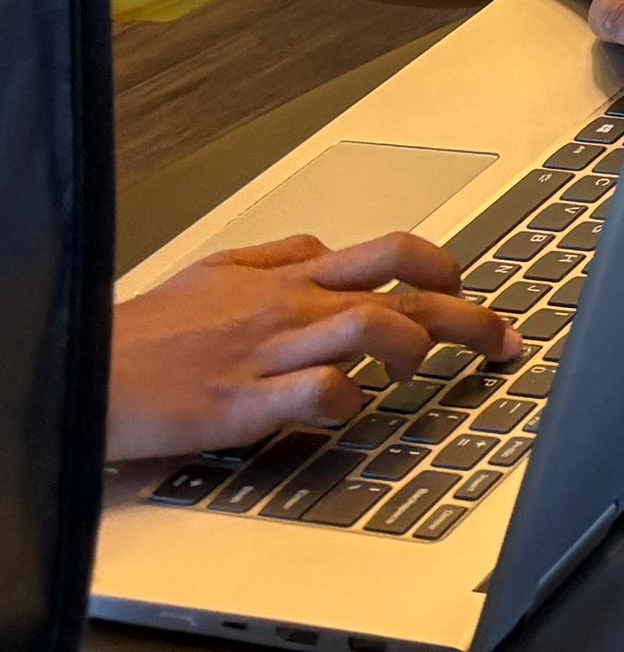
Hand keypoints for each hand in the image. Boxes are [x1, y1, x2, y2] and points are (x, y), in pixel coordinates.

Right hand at [107, 235, 519, 463]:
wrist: (84, 369)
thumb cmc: (147, 331)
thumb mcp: (216, 270)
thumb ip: (277, 256)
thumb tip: (326, 247)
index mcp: (288, 275)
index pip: (389, 250)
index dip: (444, 266)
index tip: (469, 289)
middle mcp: (290, 304)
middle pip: (403, 289)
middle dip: (468, 313)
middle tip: (505, 339)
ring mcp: (270, 350)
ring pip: (373, 327)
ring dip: (414, 348)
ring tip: (420, 372)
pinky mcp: (243, 401)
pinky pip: (318, 392)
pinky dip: (348, 401)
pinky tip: (350, 410)